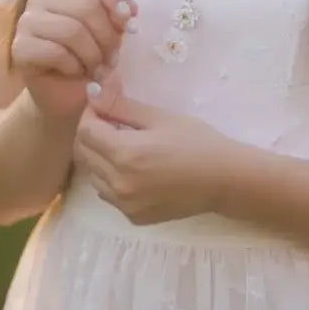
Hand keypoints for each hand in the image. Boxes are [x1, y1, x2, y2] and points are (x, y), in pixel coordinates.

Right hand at [10, 0, 136, 121]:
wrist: (64, 98)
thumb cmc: (88, 61)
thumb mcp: (110, 35)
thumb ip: (119, 17)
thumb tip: (130, 8)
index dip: (116, 2)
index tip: (130, 26)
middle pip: (87, 6)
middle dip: (107, 37)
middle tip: (113, 59)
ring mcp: (27, 22)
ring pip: (72, 30)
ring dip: (92, 55)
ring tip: (98, 70)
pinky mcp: (20, 48)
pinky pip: (56, 52)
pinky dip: (74, 66)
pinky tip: (76, 73)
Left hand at [74, 85, 233, 225]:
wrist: (223, 179)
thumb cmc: (196, 141)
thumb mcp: (159, 117)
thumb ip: (122, 106)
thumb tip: (94, 92)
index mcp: (125, 154)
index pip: (85, 131)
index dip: (90, 114)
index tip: (103, 105)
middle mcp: (118, 183)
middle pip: (84, 154)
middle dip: (91, 133)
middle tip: (111, 121)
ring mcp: (124, 204)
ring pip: (93, 176)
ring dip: (98, 157)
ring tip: (123, 144)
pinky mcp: (133, 217)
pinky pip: (108, 194)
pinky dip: (111, 178)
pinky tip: (133, 167)